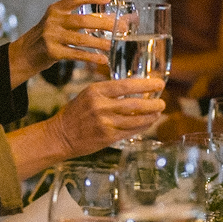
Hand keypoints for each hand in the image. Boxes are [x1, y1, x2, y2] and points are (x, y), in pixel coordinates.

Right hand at [38, 0, 114, 67]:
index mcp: (56, 9)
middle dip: (104, 24)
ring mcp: (52, 36)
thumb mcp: (58, 22)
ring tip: (113, 45)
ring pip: (81, 39)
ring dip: (100, 42)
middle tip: (120, 27)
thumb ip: (78, 19)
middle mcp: (53, 20)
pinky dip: (91, 57)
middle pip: (83, 20)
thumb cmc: (49, 36)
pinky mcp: (52, 52)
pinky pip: (76, 54)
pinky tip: (102, 59)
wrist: (26, 53)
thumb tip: (109, 20)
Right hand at [50, 77, 166, 155]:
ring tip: (158, 112)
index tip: (158, 84)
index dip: (145, 85)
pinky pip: (130, 131)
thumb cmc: (75, 114)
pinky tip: (148, 123)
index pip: (126, 85)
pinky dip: (142, 127)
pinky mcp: (107, 137)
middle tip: (163, 102)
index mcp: (95, 91)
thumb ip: (108, 92)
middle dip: (152, 103)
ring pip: (136, 119)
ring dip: (150, 116)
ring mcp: (105, 123)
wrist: (60, 136)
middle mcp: (101, 106)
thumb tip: (134, 90)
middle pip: (135, 104)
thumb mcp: (87, 95)